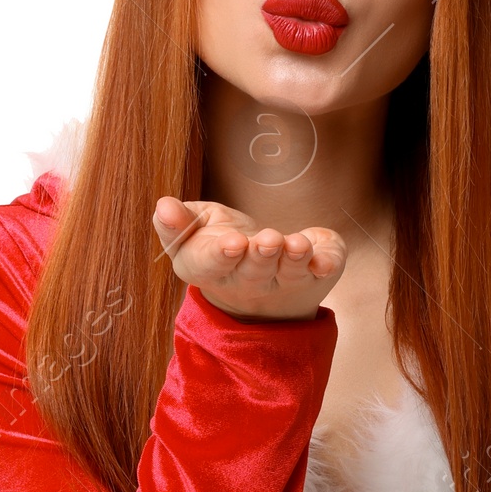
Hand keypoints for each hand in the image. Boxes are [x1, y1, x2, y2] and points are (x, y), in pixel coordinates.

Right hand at [153, 197, 345, 322]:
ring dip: (294, 259)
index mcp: (210, 269)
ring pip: (289, 273)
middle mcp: (248, 282)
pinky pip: (323, 271)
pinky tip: (327, 260)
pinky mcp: (315, 274)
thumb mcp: (193, 232)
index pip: (210, 265)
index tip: (232, 243)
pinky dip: (327, 263)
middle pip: (254, 272)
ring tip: (297, 244)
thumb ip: (176, 222)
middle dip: (261, 257)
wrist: (262, 286)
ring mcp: (283, 282)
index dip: (221, 255)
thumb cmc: (221, 246)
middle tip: (269, 241)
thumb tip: (163, 205)